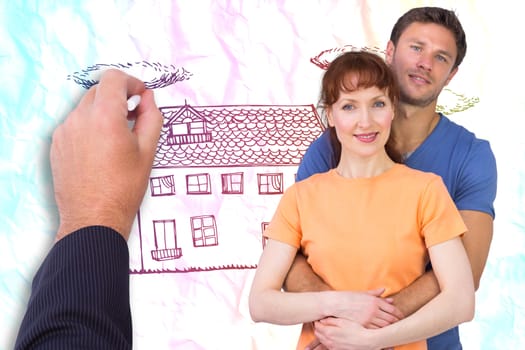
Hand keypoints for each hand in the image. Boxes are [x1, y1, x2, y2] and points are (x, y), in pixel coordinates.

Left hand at [50, 69, 162, 240]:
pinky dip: (90, 126)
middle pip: (99, 90)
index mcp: (105, 118)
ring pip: (86, 106)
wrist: (94, 218)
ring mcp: (64, 131)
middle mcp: (80, 119)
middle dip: (118, 97)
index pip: (114, 79)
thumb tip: (148, 99)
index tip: (141, 95)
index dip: (131, 83)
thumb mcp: (147, 150)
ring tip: (117, 136)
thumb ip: (151, 117)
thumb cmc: (123, 188)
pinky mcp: (57, 144)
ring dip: (103, 112)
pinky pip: (75, 123)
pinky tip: (101, 148)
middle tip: (134, 116)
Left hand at [313, 317, 379, 349]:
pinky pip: (328, 345)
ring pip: (322, 340)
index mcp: (329, 332)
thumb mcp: (343, 321)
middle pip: (317, 334)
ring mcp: (333, 347)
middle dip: (318, 328)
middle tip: (322, 323)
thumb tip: (322, 320)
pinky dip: (327, 341)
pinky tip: (333, 336)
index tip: (319, 318)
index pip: (317, 326)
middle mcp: (329, 341)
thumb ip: (331, 320)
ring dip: (322, 335)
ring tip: (328, 329)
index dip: (317, 321)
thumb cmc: (356, 330)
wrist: (366, 341)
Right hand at [331, 288, 402, 327]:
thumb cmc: (349, 297)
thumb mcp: (363, 293)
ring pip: (385, 325)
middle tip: (400, 324)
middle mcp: (373, 309)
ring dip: (390, 328)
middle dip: (397, 322)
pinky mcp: (363, 325)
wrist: (336, 304)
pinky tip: (383, 332)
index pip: (392, 309)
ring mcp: (369, 318)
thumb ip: (375, 293)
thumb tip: (384, 290)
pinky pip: (376, 330)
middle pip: (390, 318)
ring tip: (393, 329)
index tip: (401, 317)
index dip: (399, 314)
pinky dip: (381, 332)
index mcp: (375, 300)